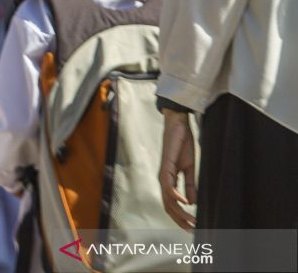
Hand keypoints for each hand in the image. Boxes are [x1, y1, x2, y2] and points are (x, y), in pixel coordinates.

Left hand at [158, 109, 197, 230]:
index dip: (179, 216)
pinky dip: (176, 195)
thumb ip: (190, 185)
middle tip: (191, 229)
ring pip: (167, 198)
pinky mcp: (166, 165)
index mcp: (169, 180)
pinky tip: (185, 203)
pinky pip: (168, 184)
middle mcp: (164, 179)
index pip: (171, 203)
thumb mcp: (189, 168)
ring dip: (179, 211)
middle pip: (168, 205)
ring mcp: (163, 173)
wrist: (178, 126)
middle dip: (179, 219)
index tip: (190, 227)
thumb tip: (191, 202)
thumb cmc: (182, 145)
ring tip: (190, 220)